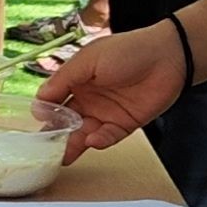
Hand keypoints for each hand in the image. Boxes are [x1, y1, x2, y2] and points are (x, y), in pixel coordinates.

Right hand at [35, 23, 187, 158]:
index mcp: (76, 80)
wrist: (168, 58)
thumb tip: (38, 101)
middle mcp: (88, 98)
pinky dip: (99, 141)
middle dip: (55, 135)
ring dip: (74, 144)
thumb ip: (63, 80)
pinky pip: (107, 137)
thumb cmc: (127, 51)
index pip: (53, 100)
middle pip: (65, 121)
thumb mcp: (88, 60)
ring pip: (83, 133)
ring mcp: (105, 113)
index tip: (37, 122)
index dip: (45, 112)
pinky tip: (93, 140)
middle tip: (45, 150)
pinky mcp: (124, 125)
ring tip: (63, 155)